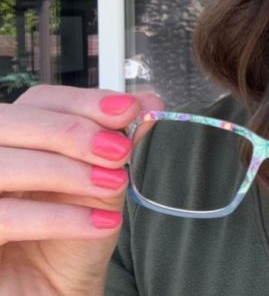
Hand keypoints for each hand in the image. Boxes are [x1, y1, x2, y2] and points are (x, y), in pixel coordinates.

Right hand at [0, 86, 162, 295]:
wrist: (57, 294)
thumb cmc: (70, 243)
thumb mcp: (101, 187)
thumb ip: (116, 144)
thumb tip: (148, 100)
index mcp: (15, 140)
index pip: (37, 101)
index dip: (82, 101)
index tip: (128, 109)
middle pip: (8, 121)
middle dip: (70, 131)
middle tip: (119, 150)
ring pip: (2, 165)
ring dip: (67, 171)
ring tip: (115, 184)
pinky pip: (3, 216)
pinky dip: (57, 217)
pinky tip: (100, 222)